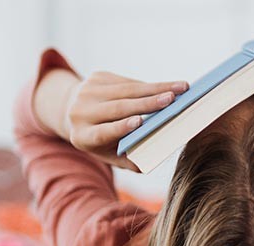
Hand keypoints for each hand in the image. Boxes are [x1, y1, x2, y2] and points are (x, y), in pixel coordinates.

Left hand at [64, 71, 188, 169]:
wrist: (74, 112)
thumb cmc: (100, 140)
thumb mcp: (109, 154)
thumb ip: (128, 160)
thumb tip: (151, 159)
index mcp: (83, 136)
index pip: (103, 132)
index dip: (121, 127)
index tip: (140, 122)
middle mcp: (81, 112)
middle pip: (118, 107)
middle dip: (148, 103)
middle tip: (172, 100)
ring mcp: (88, 91)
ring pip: (127, 90)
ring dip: (156, 89)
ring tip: (179, 89)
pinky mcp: (98, 77)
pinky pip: (128, 82)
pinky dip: (149, 86)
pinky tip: (168, 86)